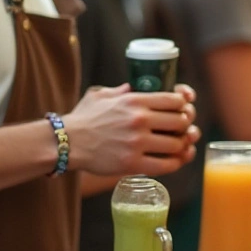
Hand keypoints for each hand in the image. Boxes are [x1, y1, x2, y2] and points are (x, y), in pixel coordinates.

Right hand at [64, 84, 200, 176]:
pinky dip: (175, 163)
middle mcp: (139, 120)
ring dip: (181, 146)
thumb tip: (132, 86)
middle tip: (181, 130)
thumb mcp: (100, 95)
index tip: (182, 110)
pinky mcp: (132, 163)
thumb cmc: (82, 119)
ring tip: (178, 146)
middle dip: (185, 125)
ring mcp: (137, 143)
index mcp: (134, 100)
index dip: (184, 105)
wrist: (65, 143)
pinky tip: (174, 160)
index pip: (174, 100)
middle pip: (181, 121)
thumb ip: (120, 90)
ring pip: (176, 144)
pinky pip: (166, 165)